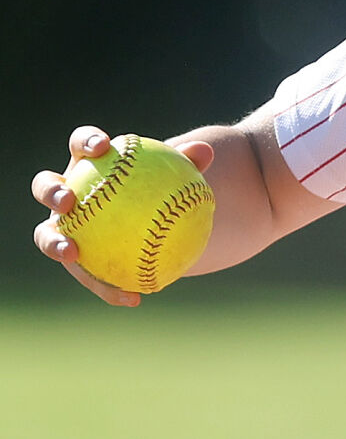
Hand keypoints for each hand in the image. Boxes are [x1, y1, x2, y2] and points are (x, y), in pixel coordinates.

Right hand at [31, 125, 214, 306]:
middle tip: (68, 202)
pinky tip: (134, 297)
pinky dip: (108, 287)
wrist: (156, 223)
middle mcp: (68, 194)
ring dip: (54, 243)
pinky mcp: (75, 258)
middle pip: (46, 187)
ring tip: (71, 253)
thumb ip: (188, 164)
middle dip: (51, 192)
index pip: (81, 144)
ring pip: (47, 234)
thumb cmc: (164, 191)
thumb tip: (205, 151)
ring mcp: (65, 227)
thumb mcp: (178, 178)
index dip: (86, 141)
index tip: (102, 147)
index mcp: (90, 164)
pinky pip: (88, 274)